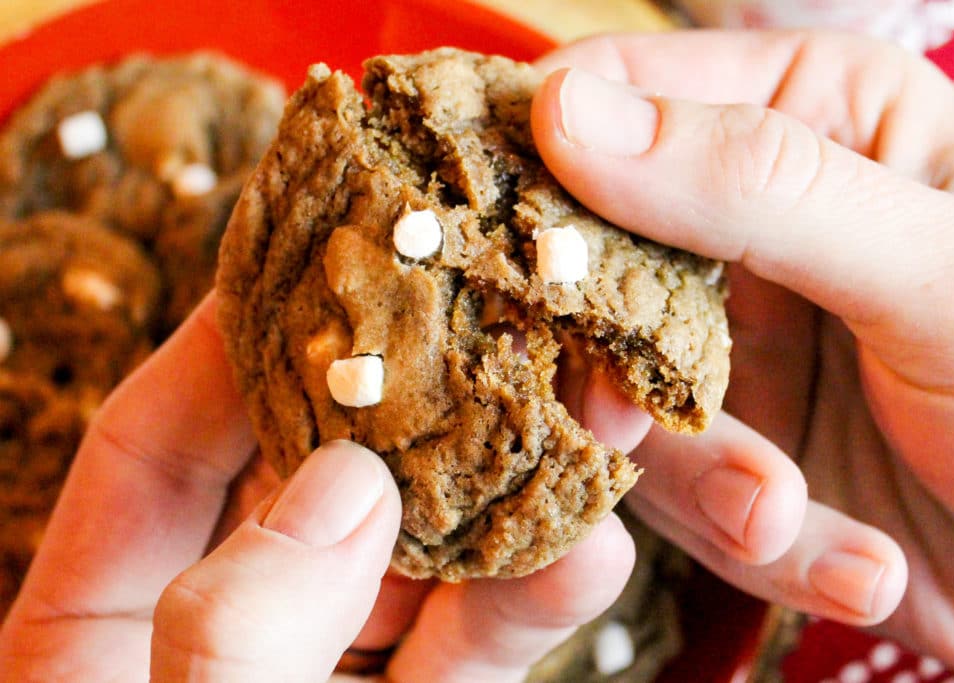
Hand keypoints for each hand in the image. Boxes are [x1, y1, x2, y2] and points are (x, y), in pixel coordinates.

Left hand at [0, 295, 635, 681]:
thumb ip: (229, 638)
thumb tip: (339, 485)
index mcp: (102, 618)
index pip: (170, 435)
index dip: (241, 337)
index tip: (333, 256)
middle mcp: (223, 617)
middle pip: (314, 470)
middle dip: (411, 396)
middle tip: (493, 312)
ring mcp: (328, 665)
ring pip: (415, 546)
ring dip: (500, 484)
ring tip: (589, 416)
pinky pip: (471, 635)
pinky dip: (530, 591)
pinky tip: (593, 541)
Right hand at [532, 30, 953, 681]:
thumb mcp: (939, 271)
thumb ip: (759, 186)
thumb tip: (566, 112)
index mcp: (814, 120)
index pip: (625, 100)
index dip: (547, 160)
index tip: (509, 240)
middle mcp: (755, 227)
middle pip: (595, 259)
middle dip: (618, 360)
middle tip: (635, 421)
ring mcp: (735, 346)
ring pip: (623, 393)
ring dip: (708, 478)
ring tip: (791, 518)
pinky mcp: (733, 453)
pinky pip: (677, 492)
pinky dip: (753, 538)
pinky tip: (856, 561)